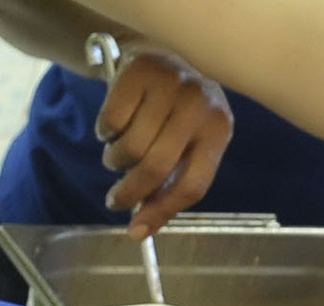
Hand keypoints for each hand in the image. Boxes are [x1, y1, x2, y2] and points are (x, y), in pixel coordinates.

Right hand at [96, 47, 232, 238]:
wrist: (162, 56)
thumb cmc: (172, 113)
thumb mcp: (183, 145)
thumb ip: (168, 186)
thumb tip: (138, 232)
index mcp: (218, 129)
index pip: (193, 183)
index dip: (162, 212)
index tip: (136, 232)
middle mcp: (200, 105)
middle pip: (155, 168)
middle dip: (129, 192)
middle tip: (116, 200)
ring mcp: (170, 85)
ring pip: (129, 148)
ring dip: (115, 159)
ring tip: (119, 152)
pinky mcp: (138, 73)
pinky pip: (110, 123)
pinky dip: (105, 132)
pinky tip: (115, 125)